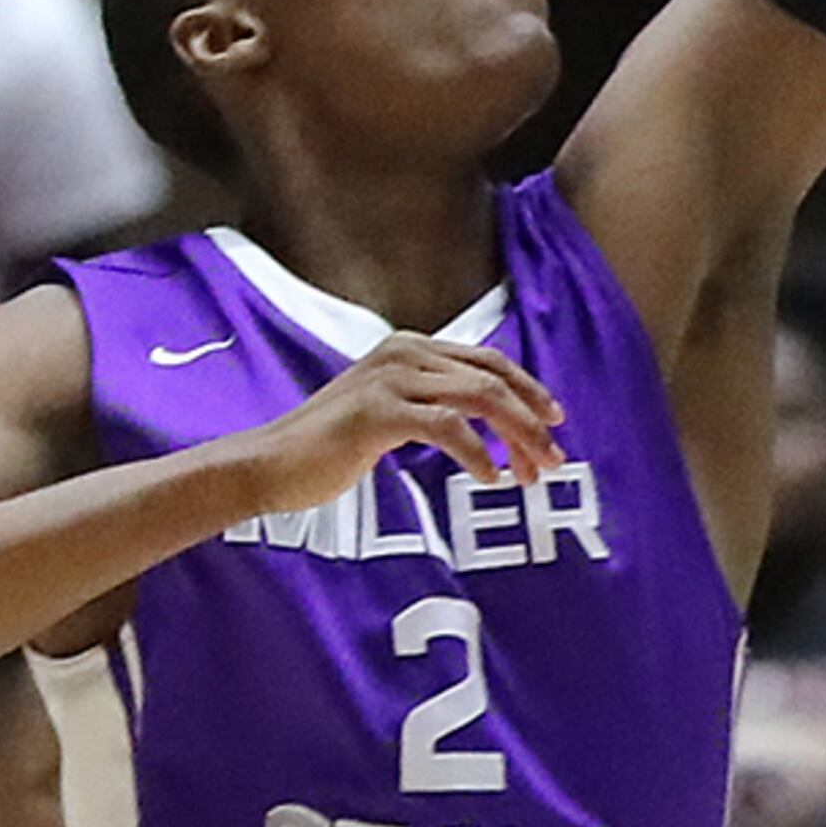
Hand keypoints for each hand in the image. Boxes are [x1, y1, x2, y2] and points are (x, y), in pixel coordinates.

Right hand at [224, 333, 566, 529]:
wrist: (270, 464)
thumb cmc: (329, 449)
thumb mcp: (389, 415)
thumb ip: (431, 407)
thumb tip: (485, 424)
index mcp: (409, 348)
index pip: (487, 360)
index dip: (527, 389)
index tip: (554, 422)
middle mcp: (404, 352)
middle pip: (492, 377)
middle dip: (531, 419)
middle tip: (555, 459)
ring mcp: (390, 378)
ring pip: (479, 398)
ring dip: (516, 438)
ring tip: (531, 475)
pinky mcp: (378, 411)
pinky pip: (448, 427)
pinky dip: (477, 454)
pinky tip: (489, 478)